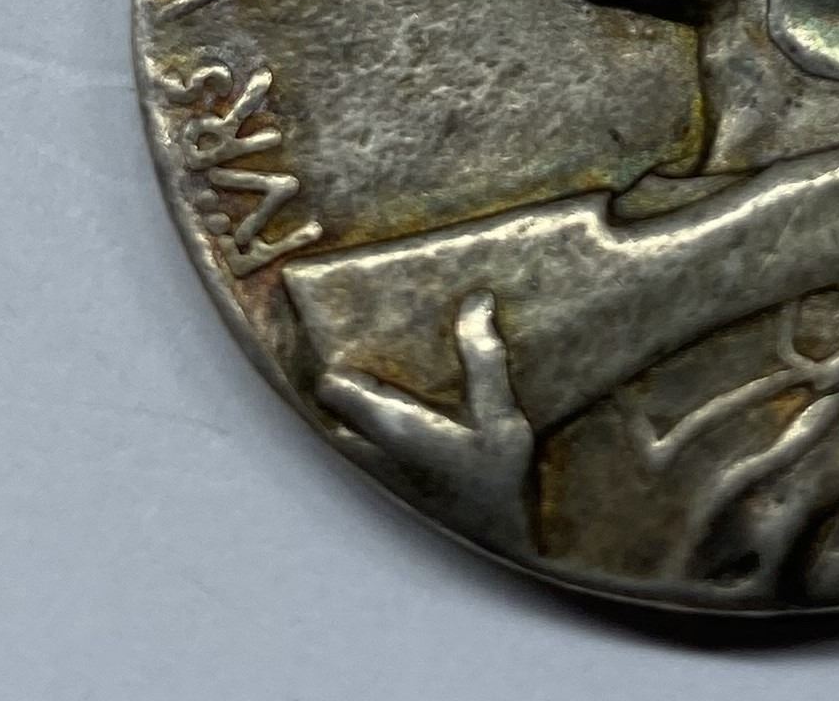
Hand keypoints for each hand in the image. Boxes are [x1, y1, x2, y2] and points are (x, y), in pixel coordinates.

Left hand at [316, 289, 534, 557]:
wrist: (505, 537)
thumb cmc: (500, 478)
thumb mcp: (501, 415)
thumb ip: (484, 359)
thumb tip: (476, 301)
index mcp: (394, 428)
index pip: (332, 390)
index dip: (334, 357)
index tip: (351, 326)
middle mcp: (376, 450)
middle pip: (333, 406)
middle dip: (346, 375)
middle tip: (369, 339)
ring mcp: (381, 469)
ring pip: (345, 427)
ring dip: (357, 399)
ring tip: (386, 365)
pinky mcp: (394, 479)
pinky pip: (363, 442)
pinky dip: (371, 419)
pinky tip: (405, 401)